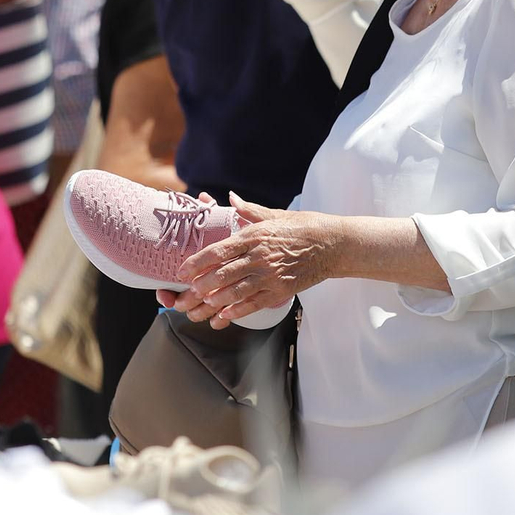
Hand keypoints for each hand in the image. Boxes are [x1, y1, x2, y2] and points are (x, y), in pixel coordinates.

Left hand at [161, 193, 336, 329]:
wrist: (332, 244)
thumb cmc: (303, 227)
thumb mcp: (275, 215)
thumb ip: (250, 210)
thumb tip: (232, 198)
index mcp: (254, 236)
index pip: (218, 250)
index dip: (197, 262)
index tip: (182, 271)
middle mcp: (259, 257)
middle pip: (222, 274)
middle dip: (200, 286)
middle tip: (185, 294)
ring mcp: (270, 276)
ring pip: (235, 292)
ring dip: (214, 301)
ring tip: (199, 306)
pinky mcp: (281, 291)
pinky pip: (254, 304)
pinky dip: (237, 311)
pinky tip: (224, 316)